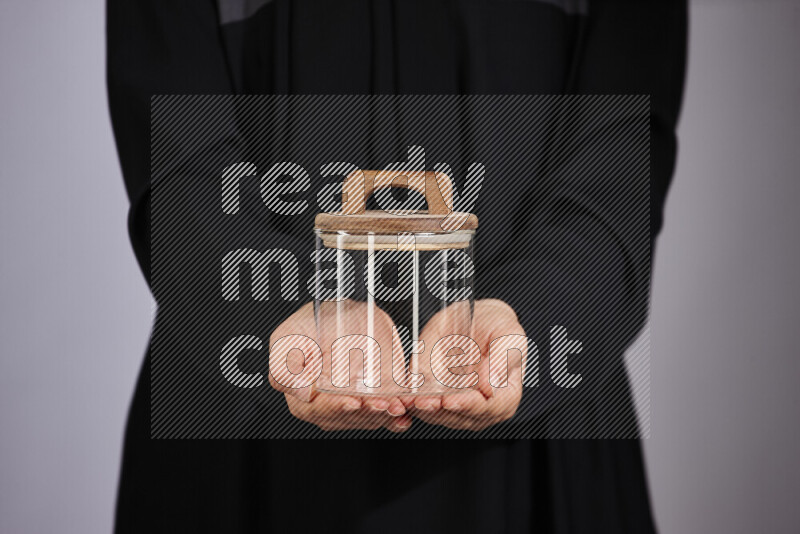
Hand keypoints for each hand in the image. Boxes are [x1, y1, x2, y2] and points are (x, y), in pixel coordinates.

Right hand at [268, 302, 411, 432]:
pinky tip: (404, 414)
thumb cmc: (314, 322)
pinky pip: (385, 416)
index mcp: (303, 393)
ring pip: (367, 419)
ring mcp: (353, 403)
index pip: (317, 410)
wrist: (344, 311)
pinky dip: (396, 418)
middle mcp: (328, 403)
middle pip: (346, 418)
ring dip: (383, 416)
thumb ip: (284, 366)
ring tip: (396, 406)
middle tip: (381, 404)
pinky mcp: (374, 400)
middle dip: (366, 414)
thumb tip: (301, 392)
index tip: (351, 402)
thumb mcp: (289, 337)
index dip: (335, 408)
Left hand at [411, 299, 525, 431]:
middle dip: (442, 411)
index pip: (490, 408)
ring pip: (442, 416)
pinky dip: (415, 404)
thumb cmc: (497, 326)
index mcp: (506, 394)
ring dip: (426, 411)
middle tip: (426, 402)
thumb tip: (490, 387)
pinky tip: (406, 398)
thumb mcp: (509, 335)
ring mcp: (460, 404)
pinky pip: (427, 406)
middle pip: (463, 417)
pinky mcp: (439, 398)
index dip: (469, 406)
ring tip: (414, 400)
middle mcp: (483, 405)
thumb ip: (501, 359)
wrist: (477, 317)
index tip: (451, 400)